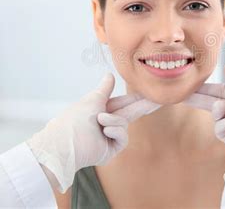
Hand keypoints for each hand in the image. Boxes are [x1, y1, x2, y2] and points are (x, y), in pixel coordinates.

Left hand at [26, 72, 160, 192]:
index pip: (123, 102)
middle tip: (159, 100)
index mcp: (100, 110)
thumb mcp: (93, 98)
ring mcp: (109, 137)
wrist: (65, 143)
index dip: (136, 98)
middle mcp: (105, 123)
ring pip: (124, 123)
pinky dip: (115, 131)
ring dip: (114, 120)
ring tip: (100, 120)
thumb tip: (110, 74)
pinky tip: (105, 130)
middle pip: (129, 113)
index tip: (150, 92)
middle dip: (142, 106)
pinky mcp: (111, 149)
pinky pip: (122, 137)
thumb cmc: (75, 118)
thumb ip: (105, 88)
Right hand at [184, 63, 224, 173]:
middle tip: (185, 98)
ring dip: (216, 112)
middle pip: (218, 102)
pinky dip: (222, 126)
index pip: (224, 90)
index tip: (194, 87)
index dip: (209, 88)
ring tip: (219, 112)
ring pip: (218, 116)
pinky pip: (220, 129)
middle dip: (202, 100)